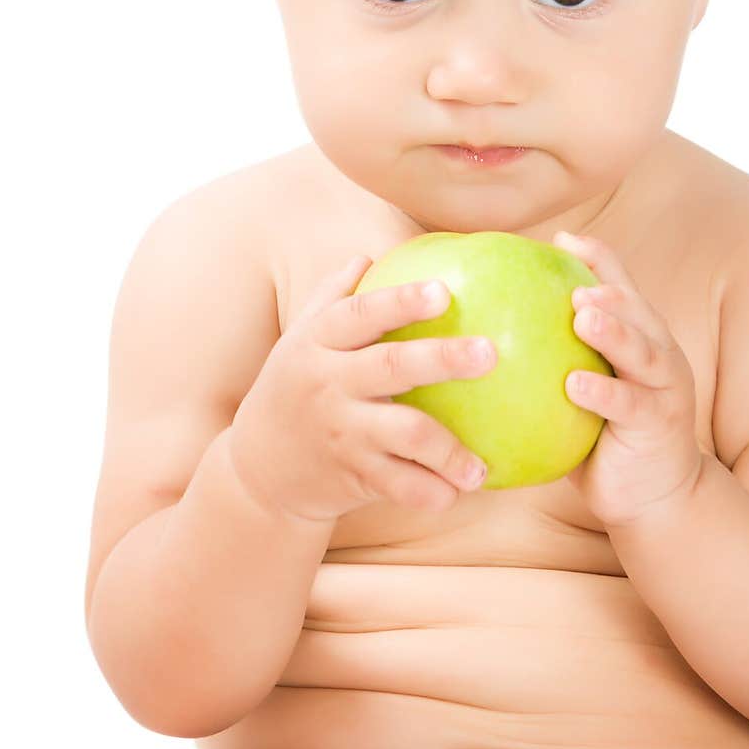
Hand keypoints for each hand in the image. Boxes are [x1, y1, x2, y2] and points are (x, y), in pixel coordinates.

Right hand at [227, 255, 491, 524]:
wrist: (258, 470)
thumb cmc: (293, 390)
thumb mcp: (298, 341)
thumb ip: (332, 298)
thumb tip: (365, 256)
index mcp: (318, 344)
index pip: (360, 315)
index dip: (400, 301)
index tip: (441, 291)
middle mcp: (328, 384)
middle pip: (391, 367)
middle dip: (442, 359)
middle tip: (490, 352)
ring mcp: (342, 432)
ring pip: (404, 435)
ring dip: (449, 450)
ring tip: (481, 464)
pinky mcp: (352, 475)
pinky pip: (399, 485)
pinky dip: (432, 492)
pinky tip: (459, 490)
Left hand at [552, 231, 703, 528]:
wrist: (654, 498)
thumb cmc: (605, 437)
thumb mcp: (582, 392)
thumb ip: (553, 359)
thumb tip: (486, 329)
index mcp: (640, 337)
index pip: (622, 287)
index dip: (599, 259)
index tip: (562, 238)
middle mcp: (659, 353)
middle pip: (638, 310)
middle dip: (609, 289)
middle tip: (574, 281)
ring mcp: (665, 388)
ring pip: (642, 351)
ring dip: (614, 331)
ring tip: (583, 316)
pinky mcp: (660, 424)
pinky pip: (631, 405)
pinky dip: (604, 393)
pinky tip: (574, 386)